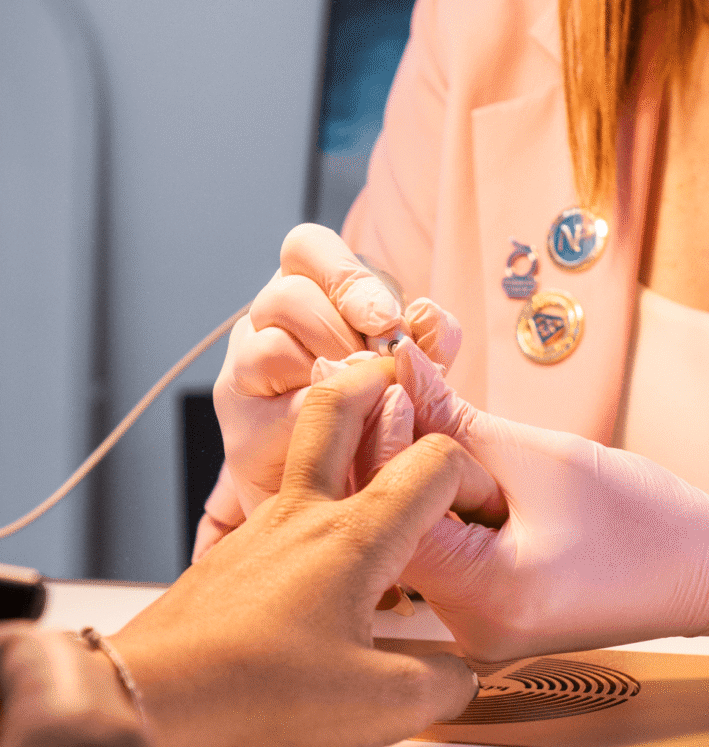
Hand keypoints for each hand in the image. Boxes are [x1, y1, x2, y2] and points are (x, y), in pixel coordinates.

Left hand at [115, 358, 494, 746]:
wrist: (153, 700)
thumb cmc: (264, 695)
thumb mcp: (383, 707)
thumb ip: (443, 684)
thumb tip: (463, 675)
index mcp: (355, 537)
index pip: (432, 464)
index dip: (473, 475)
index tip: (486, 511)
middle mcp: (302, 517)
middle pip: (335, 410)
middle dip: (372, 380)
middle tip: (396, 377)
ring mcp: (255, 534)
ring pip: (299, 461)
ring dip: (337, 445)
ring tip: (369, 475)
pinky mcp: (225, 564)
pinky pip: (273, 516)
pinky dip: (304, 510)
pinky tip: (316, 564)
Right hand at [198, 224, 460, 553]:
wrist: (351, 499)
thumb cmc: (386, 419)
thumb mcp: (417, 367)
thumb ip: (429, 339)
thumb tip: (429, 315)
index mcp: (307, 295)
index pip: (306, 248)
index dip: (344, 272)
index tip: (386, 316)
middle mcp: (264, 326)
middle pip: (287, 295)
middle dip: (345, 327)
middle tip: (382, 361)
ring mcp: (242, 375)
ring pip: (271, 343)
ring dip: (330, 369)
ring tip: (368, 399)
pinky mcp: (241, 429)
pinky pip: (274, 405)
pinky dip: (317, 413)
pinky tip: (347, 429)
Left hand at [392, 340, 708, 662]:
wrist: (708, 574)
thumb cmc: (647, 521)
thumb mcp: (543, 456)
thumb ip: (457, 418)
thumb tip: (399, 368)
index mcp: (486, 597)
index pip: (390, 513)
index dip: (387, 443)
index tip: (397, 386)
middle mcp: (469, 632)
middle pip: (394, 533)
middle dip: (401, 461)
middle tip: (413, 397)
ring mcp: (477, 633)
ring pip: (416, 544)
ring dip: (426, 485)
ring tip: (455, 437)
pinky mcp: (489, 622)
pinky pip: (445, 560)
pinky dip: (450, 512)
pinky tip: (477, 478)